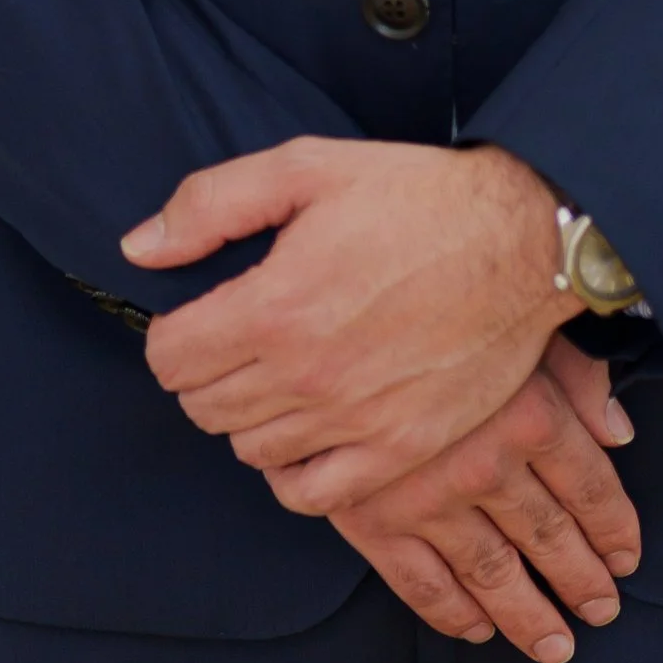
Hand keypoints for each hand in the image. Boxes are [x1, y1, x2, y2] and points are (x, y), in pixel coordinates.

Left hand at [123, 136, 573, 507]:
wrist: (522, 240)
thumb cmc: (416, 197)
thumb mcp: (307, 168)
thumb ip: (211, 205)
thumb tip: (140, 248)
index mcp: (275, 306)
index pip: (169, 358)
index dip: (172, 334)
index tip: (197, 318)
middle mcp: (307, 376)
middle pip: (203, 408)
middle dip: (206, 373)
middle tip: (239, 341)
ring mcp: (355, 421)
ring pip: (250, 450)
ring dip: (249, 416)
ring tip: (279, 375)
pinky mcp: (399, 450)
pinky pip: (310, 494)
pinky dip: (294, 471)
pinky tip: (307, 430)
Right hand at [315, 335, 640, 662]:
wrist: (328, 308)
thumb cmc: (443, 304)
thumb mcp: (523, 319)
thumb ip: (580, 374)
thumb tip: (620, 432)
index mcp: (530, 413)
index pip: (590, 488)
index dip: (614, 529)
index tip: (626, 557)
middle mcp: (485, 465)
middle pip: (549, 537)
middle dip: (582, 580)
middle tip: (602, 610)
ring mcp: (426, 498)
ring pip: (493, 574)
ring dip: (528, 616)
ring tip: (555, 645)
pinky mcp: (370, 517)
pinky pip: (421, 582)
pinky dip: (453, 612)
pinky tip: (479, 627)